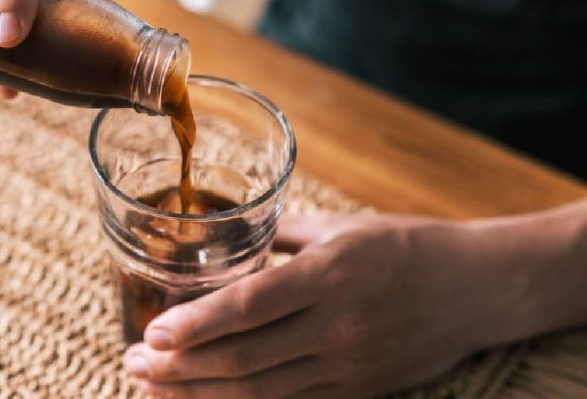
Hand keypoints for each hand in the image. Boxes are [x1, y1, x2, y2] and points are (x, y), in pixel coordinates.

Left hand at [124, 213, 529, 398]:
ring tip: (153, 389)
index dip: (195, 324)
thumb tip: (230, 239)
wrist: (477, 288)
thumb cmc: (408, 245)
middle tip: (132, 364)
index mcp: (329, 275)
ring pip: (259, 393)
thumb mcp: (342, 227)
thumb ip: (280, 236)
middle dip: (178, 368)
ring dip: (199, 395)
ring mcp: (347, 367)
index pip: (248, 307)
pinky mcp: (357, 390)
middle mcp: (336, 327)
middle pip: (243, 359)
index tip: (151, 333)